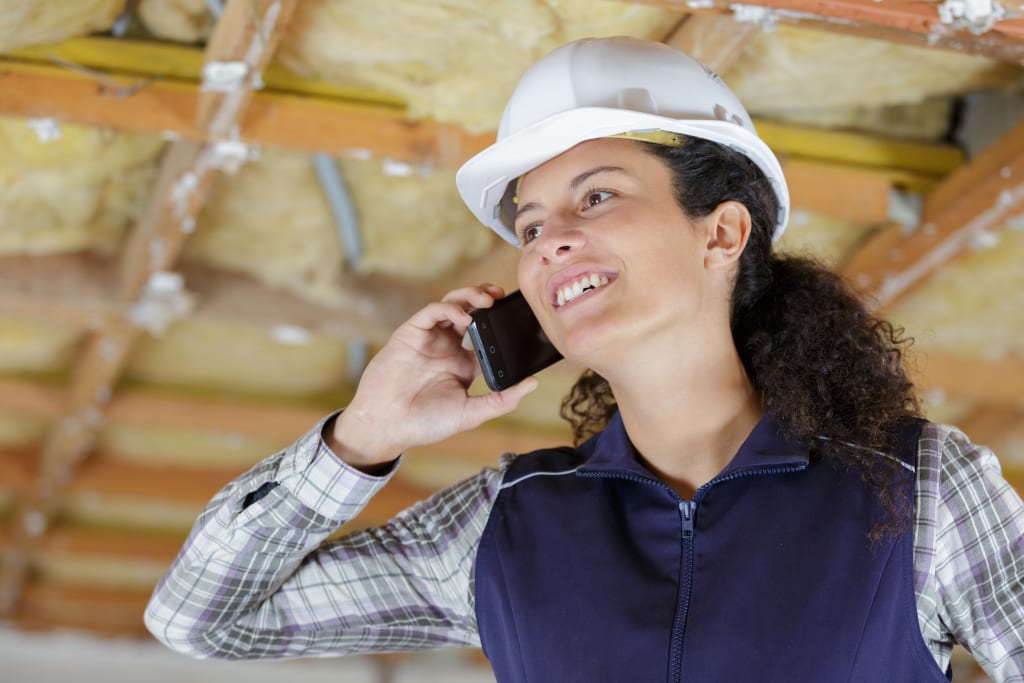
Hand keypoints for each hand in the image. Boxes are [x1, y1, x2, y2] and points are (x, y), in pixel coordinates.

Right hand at [329, 284, 538, 466]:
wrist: (386, 425)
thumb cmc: (425, 423)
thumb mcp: (471, 413)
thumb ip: (502, 399)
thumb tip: (533, 383)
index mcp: (463, 364)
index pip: (487, 336)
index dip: (501, 325)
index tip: (519, 320)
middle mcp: (447, 347)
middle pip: (471, 312)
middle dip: (486, 299)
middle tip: (501, 296)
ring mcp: (429, 338)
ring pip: (452, 305)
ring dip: (470, 297)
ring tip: (487, 299)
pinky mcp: (411, 333)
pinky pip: (432, 311)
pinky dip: (449, 308)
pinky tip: (464, 316)